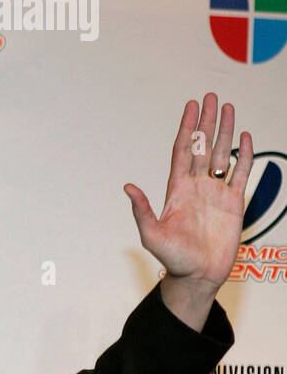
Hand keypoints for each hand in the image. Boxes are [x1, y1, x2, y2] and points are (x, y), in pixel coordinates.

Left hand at [124, 94, 252, 327]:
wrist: (197, 277)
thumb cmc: (172, 259)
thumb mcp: (152, 235)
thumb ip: (142, 210)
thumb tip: (128, 187)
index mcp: (176, 190)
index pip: (182, 151)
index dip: (186, 128)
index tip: (190, 106)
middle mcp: (196, 187)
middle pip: (202, 146)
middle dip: (206, 122)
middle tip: (210, 96)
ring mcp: (216, 193)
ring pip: (221, 155)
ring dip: (225, 132)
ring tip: (228, 107)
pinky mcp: (233, 203)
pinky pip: (241, 174)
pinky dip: (244, 156)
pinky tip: (245, 138)